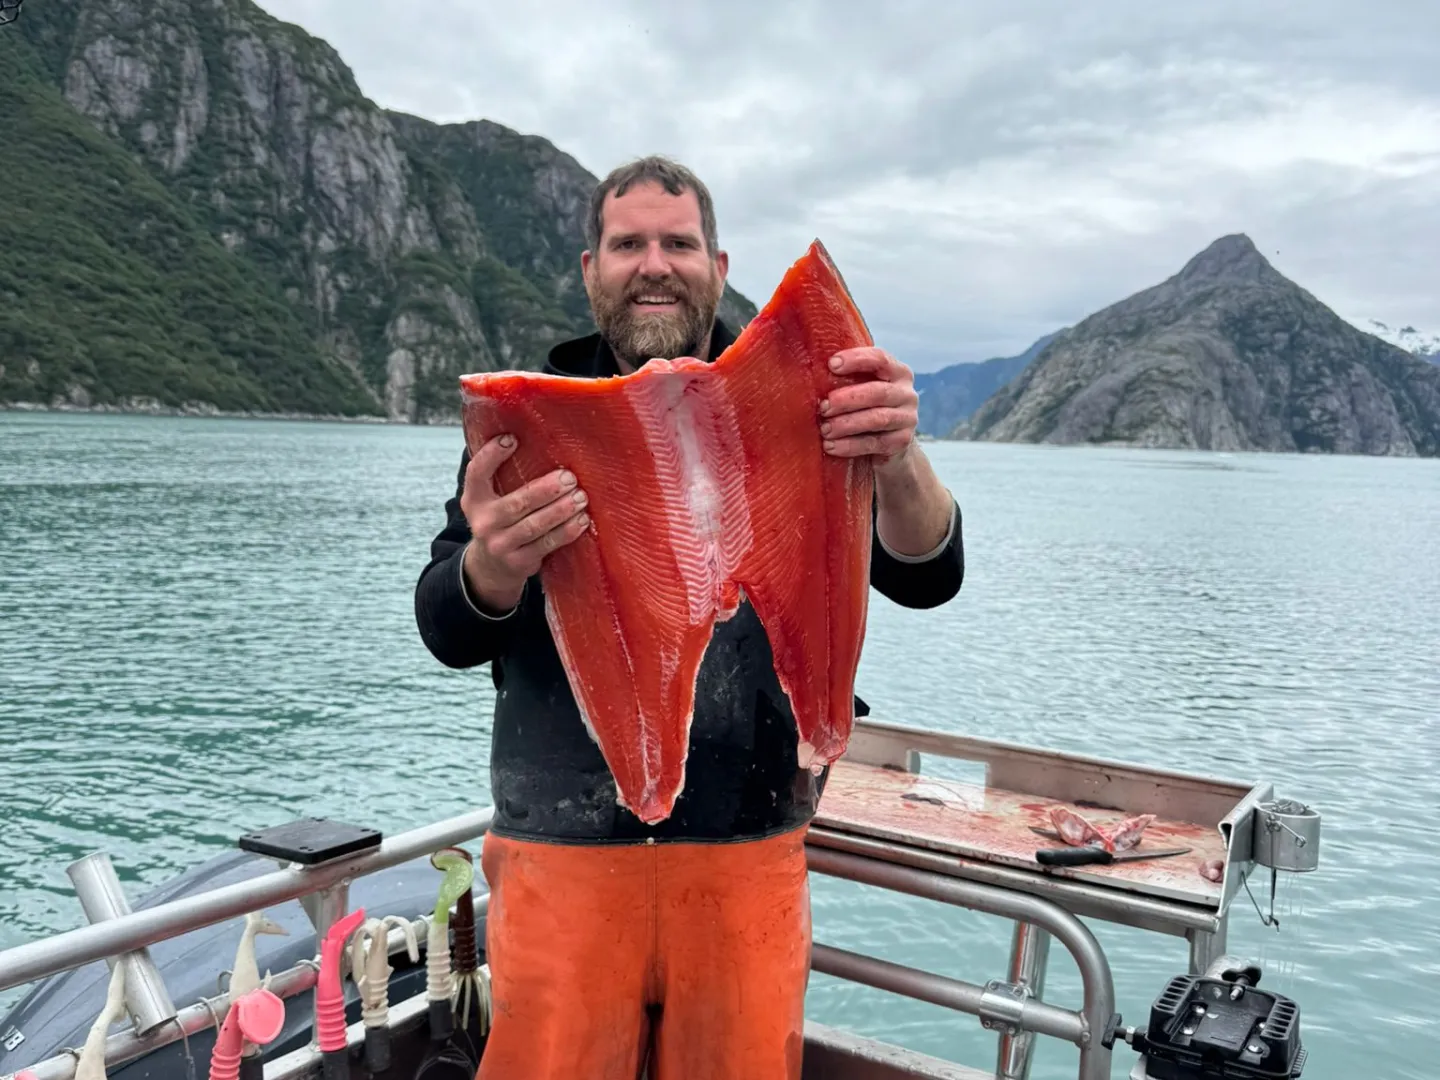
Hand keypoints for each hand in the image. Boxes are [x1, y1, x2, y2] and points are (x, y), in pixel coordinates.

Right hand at [460, 434, 589, 611]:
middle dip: (546, 489)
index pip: (476, 473)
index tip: (512, 439)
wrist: (491, 567)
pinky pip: (547, 544)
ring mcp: (500, 545)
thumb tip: (540, 440)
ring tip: (580, 497)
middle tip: (569, 477)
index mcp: (474, 499)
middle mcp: (483, 522)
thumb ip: (504, 477)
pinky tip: (582, 520)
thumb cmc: (501, 521)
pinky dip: (567, 532)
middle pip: (516, 503)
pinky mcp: (518, 562)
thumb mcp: (491, 500)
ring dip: (561, 510)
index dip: (490, 455)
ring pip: (535, 525)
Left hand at [818, 346, 918, 469]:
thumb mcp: (861, 389)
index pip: (880, 359)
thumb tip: (812, 369)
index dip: (856, 359)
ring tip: (824, 429)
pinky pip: (874, 443)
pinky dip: (850, 445)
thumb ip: (847, 378)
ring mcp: (907, 419)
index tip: (831, 364)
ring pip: (877, 419)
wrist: (889, 446)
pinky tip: (831, 446)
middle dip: (848, 399)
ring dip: (846, 424)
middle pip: (878, 392)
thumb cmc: (866, 409)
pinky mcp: (902, 442)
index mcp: (897, 372)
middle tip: (824, 407)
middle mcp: (907, 393)